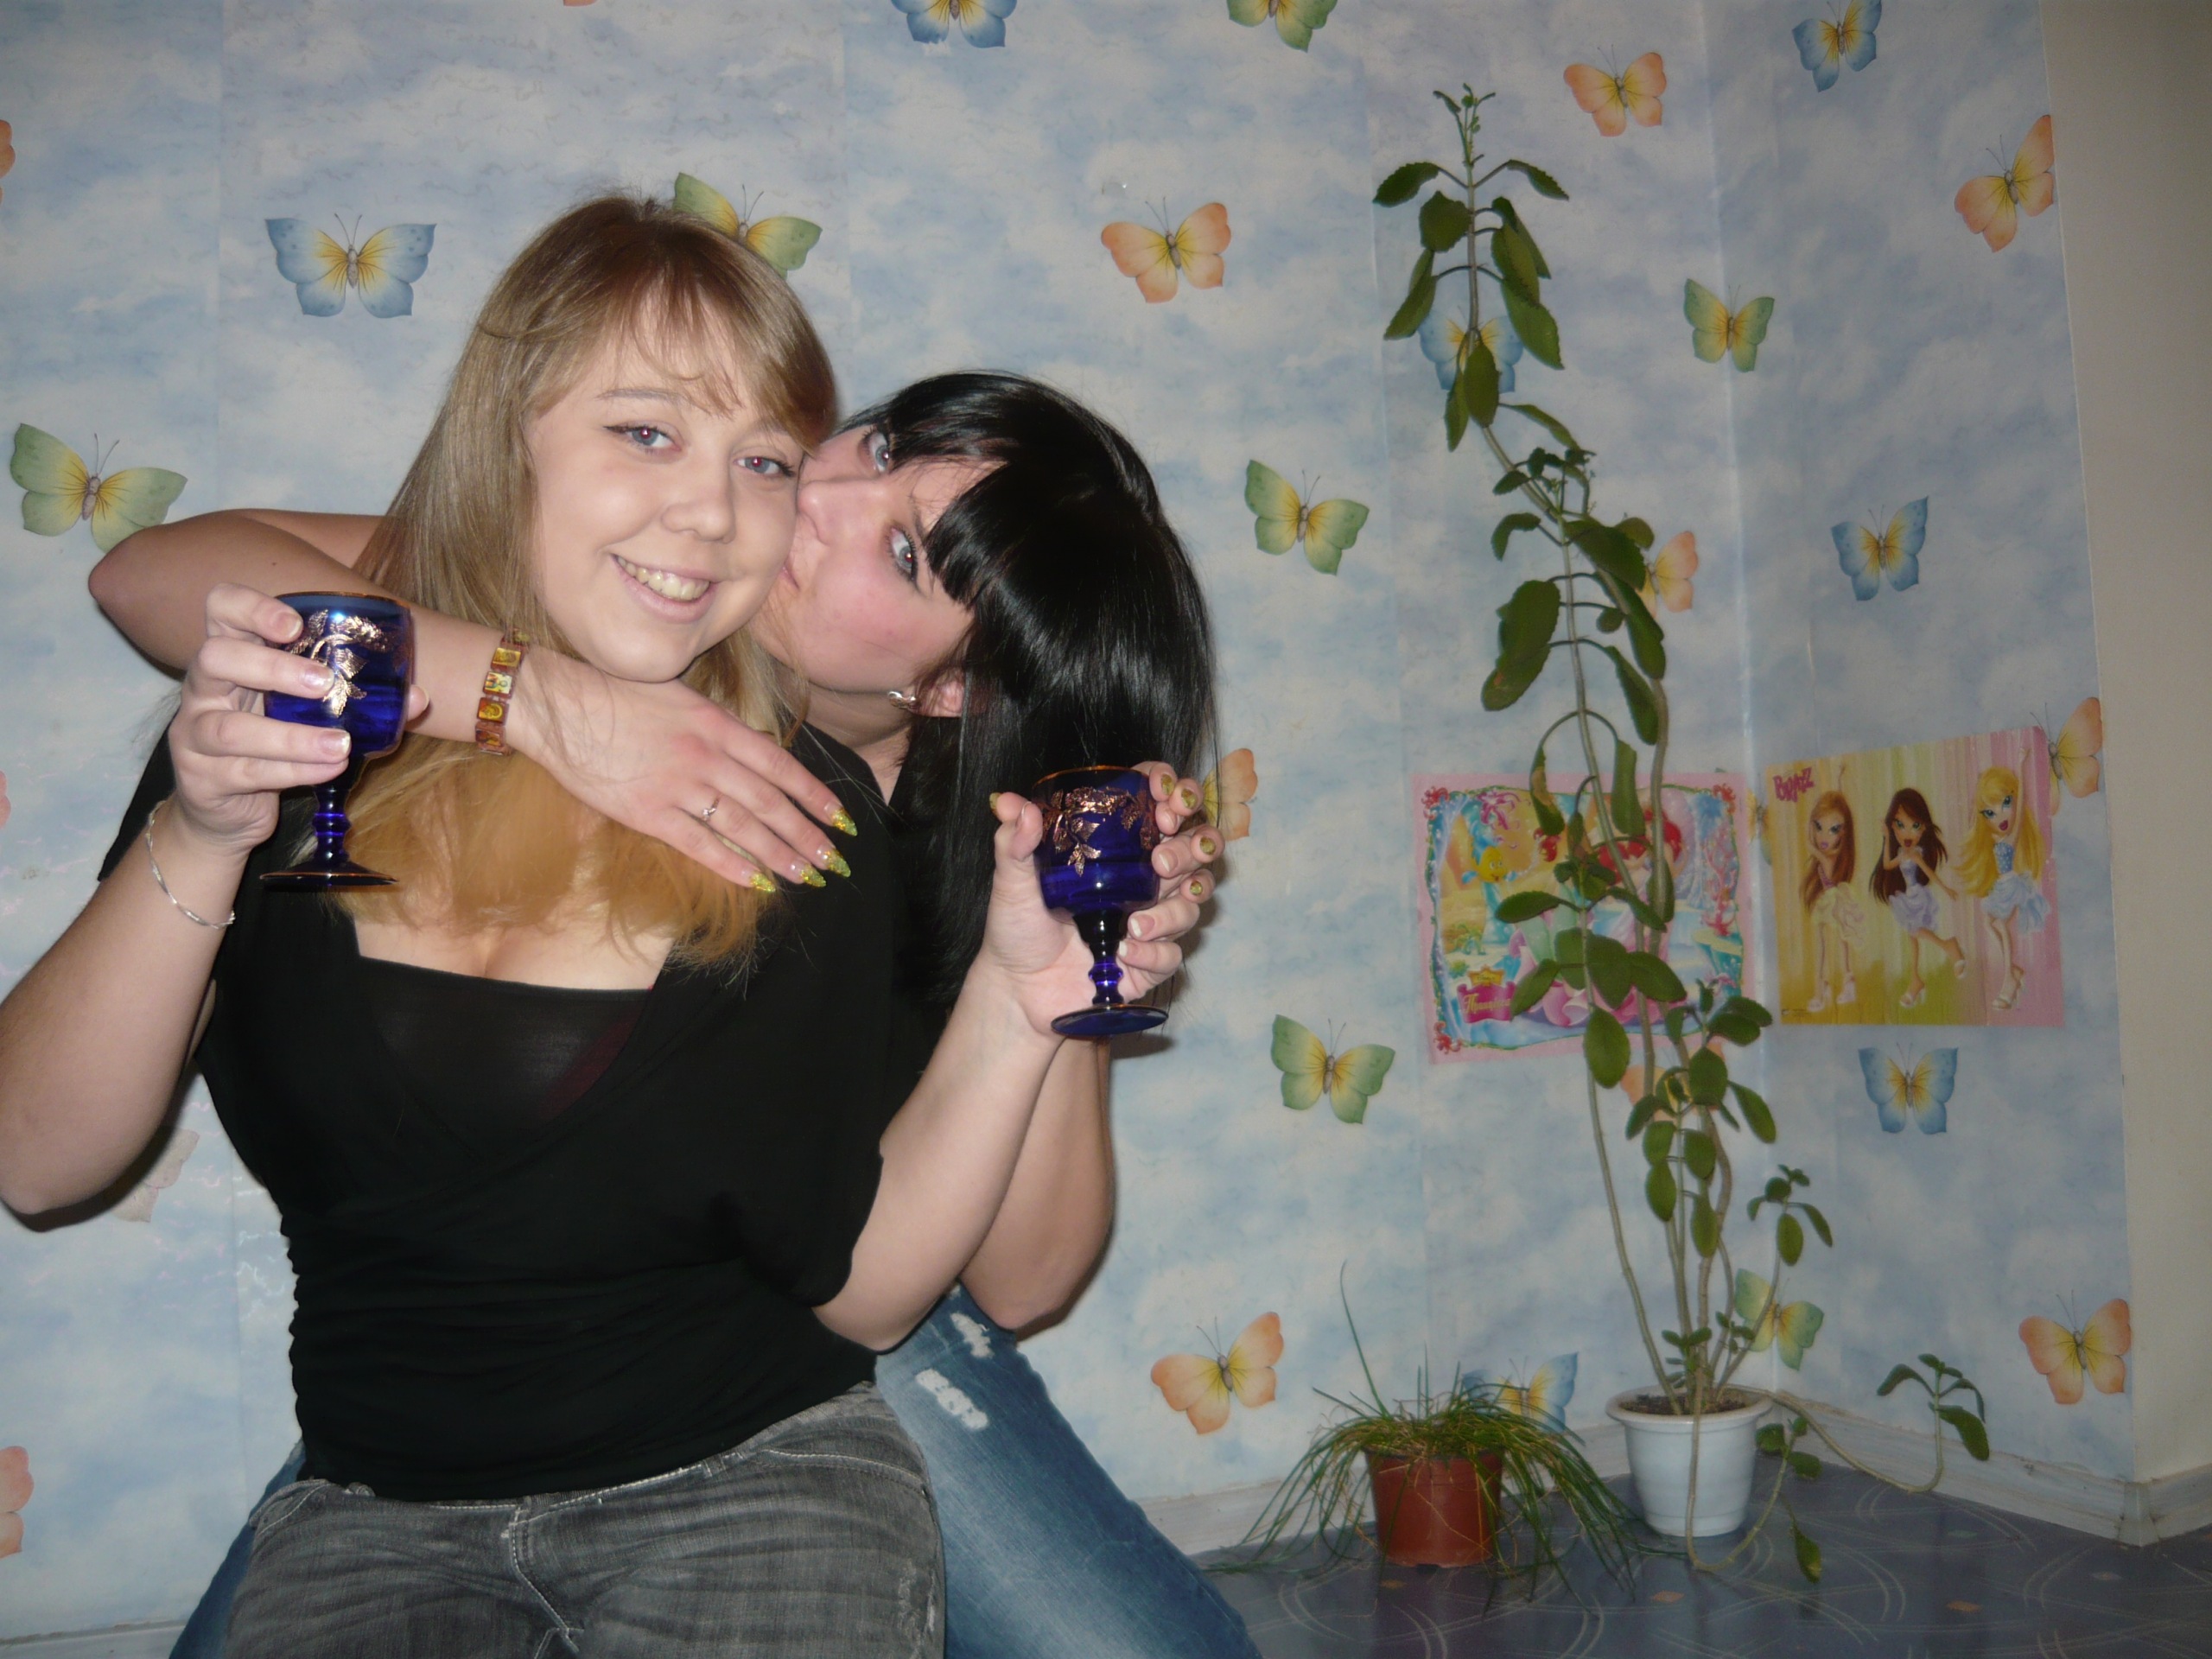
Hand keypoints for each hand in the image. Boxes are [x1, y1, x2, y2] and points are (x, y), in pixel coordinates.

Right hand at [165, 584, 427, 856]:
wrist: (227, 813)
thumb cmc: (274, 746)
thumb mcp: (306, 714)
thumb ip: (355, 700)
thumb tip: (417, 697)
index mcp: (231, 657)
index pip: (220, 609)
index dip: (250, 607)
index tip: (293, 625)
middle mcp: (203, 689)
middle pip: (214, 657)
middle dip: (272, 668)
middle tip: (324, 684)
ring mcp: (194, 735)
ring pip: (230, 728)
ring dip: (291, 737)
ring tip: (341, 745)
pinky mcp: (202, 780)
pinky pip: (246, 772)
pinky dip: (294, 770)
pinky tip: (328, 770)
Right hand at [514, 652, 852, 888]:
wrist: (557, 703)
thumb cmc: (617, 695)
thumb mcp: (681, 699)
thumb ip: (720, 729)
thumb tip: (759, 758)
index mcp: (717, 724)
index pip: (780, 765)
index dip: (814, 796)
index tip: (839, 819)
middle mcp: (705, 755)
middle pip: (768, 802)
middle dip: (806, 834)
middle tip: (832, 860)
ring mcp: (677, 785)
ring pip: (741, 827)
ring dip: (778, 854)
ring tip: (805, 874)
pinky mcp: (646, 812)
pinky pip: (698, 844)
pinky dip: (731, 866)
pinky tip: (757, 882)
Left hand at [972, 764, 1224, 1039]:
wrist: (1017, 990)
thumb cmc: (1017, 930)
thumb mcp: (1012, 883)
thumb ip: (1013, 843)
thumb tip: (1010, 803)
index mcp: (1115, 852)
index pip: (1161, 810)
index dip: (1177, 797)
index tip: (1167, 803)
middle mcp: (1139, 881)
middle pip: (1193, 852)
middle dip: (1190, 850)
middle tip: (1162, 862)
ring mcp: (1148, 921)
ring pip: (1189, 905)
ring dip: (1170, 913)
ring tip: (1134, 925)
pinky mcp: (1148, 962)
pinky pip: (1172, 955)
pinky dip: (1153, 953)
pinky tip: (1124, 954)